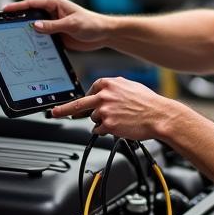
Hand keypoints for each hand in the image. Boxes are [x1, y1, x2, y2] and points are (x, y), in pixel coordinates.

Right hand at [0, 0, 110, 51]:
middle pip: (30, 16)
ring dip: (27, 34)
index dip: (18, 7)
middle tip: (5, 26)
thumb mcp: (71, 24)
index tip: (5, 10)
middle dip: (18, 20)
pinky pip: (42, 39)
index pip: (32, 4)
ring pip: (35, 29)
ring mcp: (53, 25)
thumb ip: (53, 25)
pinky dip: (35, 43)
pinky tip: (28, 48)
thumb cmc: (91, 24)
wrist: (103, 34)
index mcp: (55, 4)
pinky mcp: (56, 36)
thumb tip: (35, 25)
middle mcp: (52, 13)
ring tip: (13, 39)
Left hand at [51, 76, 180, 139]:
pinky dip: (105, 131)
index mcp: (108, 83)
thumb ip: (112, 89)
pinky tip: (119, 127)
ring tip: (120, 120)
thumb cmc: (148, 102)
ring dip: (102, 122)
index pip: (90, 91)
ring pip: (94, 119)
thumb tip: (100, 94)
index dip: (88, 100)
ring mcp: (104, 111)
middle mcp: (104, 95)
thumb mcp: (129, 86)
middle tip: (54, 113)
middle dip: (64, 109)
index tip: (76, 104)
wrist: (159, 115)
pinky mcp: (108, 125)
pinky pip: (99, 130)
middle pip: (79, 104)